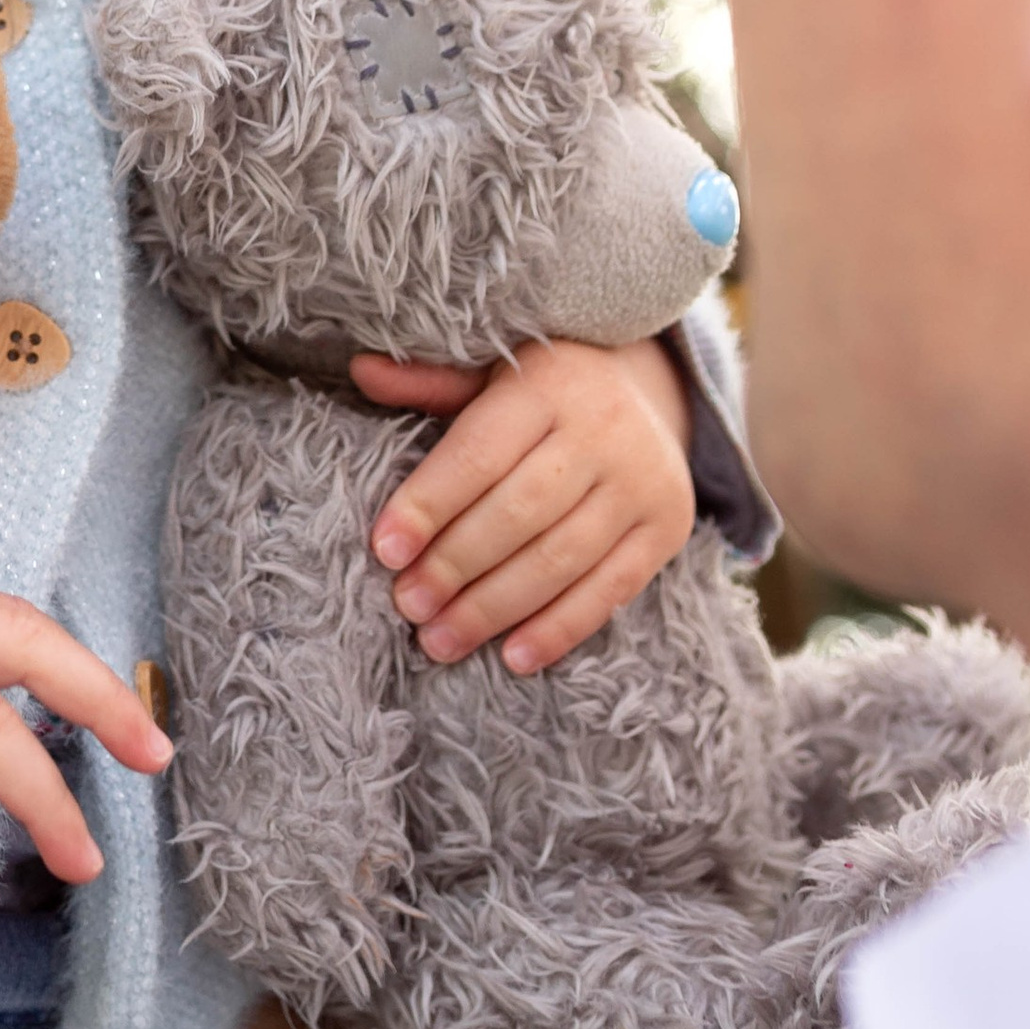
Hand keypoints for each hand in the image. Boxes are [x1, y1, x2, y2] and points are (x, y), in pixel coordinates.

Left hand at [351, 335, 694, 674]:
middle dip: (455, 565)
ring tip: (441, 639)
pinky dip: (560, 628)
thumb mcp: (490, 372)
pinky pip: (612, 589)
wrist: (651, 391)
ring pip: (560, 558)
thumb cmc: (544, 390)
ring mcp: (642, 482)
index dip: (428, 504)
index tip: (384, 550)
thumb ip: (431, 383)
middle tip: (408, 605)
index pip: (478, 454)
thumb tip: (361, 371)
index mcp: (547, 384)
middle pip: (518, 513)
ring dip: (495, 608)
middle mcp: (602, 430)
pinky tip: (513, 657)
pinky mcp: (668, 528)